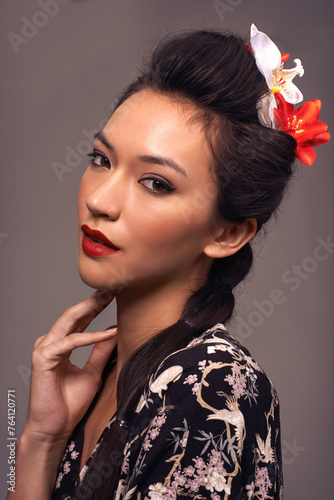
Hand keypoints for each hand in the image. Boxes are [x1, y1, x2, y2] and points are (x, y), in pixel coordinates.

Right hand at [23, 290, 116, 444]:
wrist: (56, 428)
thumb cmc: (70, 403)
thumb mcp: (94, 372)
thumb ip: (101, 351)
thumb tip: (115, 332)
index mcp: (62, 344)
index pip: (80, 319)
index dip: (97, 305)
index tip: (116, 293)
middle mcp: (52, 343)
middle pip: (74, 315)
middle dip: (95, 300)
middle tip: (113, 286)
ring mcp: (45, 349)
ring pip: (69, 322)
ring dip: (90, 309)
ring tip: (109, 297)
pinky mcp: (44, 359)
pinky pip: (69, 342)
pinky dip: (89, 336)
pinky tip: (106, 333)